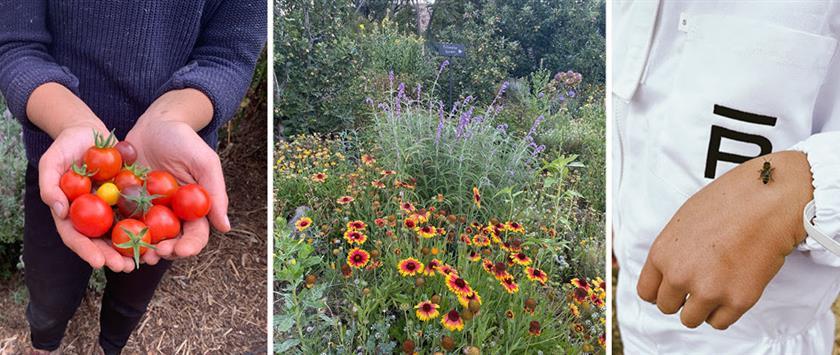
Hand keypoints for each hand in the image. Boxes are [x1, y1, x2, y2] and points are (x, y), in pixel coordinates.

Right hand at [38, 121, 136, 272]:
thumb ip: (50, 186)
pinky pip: (138, 214)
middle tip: (124, 267)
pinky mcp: (127, 198)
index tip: (99, 262)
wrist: (90, 132)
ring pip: (121, 233)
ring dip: (132, 248)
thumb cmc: (65, 147)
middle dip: (112, 256)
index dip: (86, 251)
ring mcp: (109, 208)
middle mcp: (91, 215)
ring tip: (145, 259)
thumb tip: (59, 212)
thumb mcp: (51, 162)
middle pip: (100, 241)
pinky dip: (147, 226)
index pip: (75, 237)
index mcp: (70, 213)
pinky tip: (160, 236)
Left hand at [124, 114, 229, 264]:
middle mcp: (171, 214)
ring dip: (139, 249)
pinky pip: (121, 220)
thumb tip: (225, 227)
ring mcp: (147, 210)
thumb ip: (215, 192)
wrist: (155, 123)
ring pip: (145, 237)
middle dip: (163, 252)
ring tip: (132, 254)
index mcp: (193, 209)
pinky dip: (116, 231)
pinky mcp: (126, 202)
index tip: (179, 249)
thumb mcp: (204, 162)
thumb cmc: (185, 140)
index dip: (189, 246)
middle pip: (170, 241)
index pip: (195, 235)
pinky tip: (110, 237)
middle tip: (153, 255)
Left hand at [637, 151, 813, 329]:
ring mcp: (708, 290)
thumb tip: (669, 272)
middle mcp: (680, 275)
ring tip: (715, 287)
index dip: (659, 291)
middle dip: (680, 299)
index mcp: (662, 254)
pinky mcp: (737, 300)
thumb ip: (671, 252)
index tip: (670, 290)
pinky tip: (731, 291)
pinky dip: (724, 311)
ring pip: (690, 320)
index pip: (646, 292)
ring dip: (701, 308)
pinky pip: (720, 322)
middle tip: (697, 285)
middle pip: (667, 307)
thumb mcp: (681, 223)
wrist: (766, 203)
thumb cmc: (728, 204)